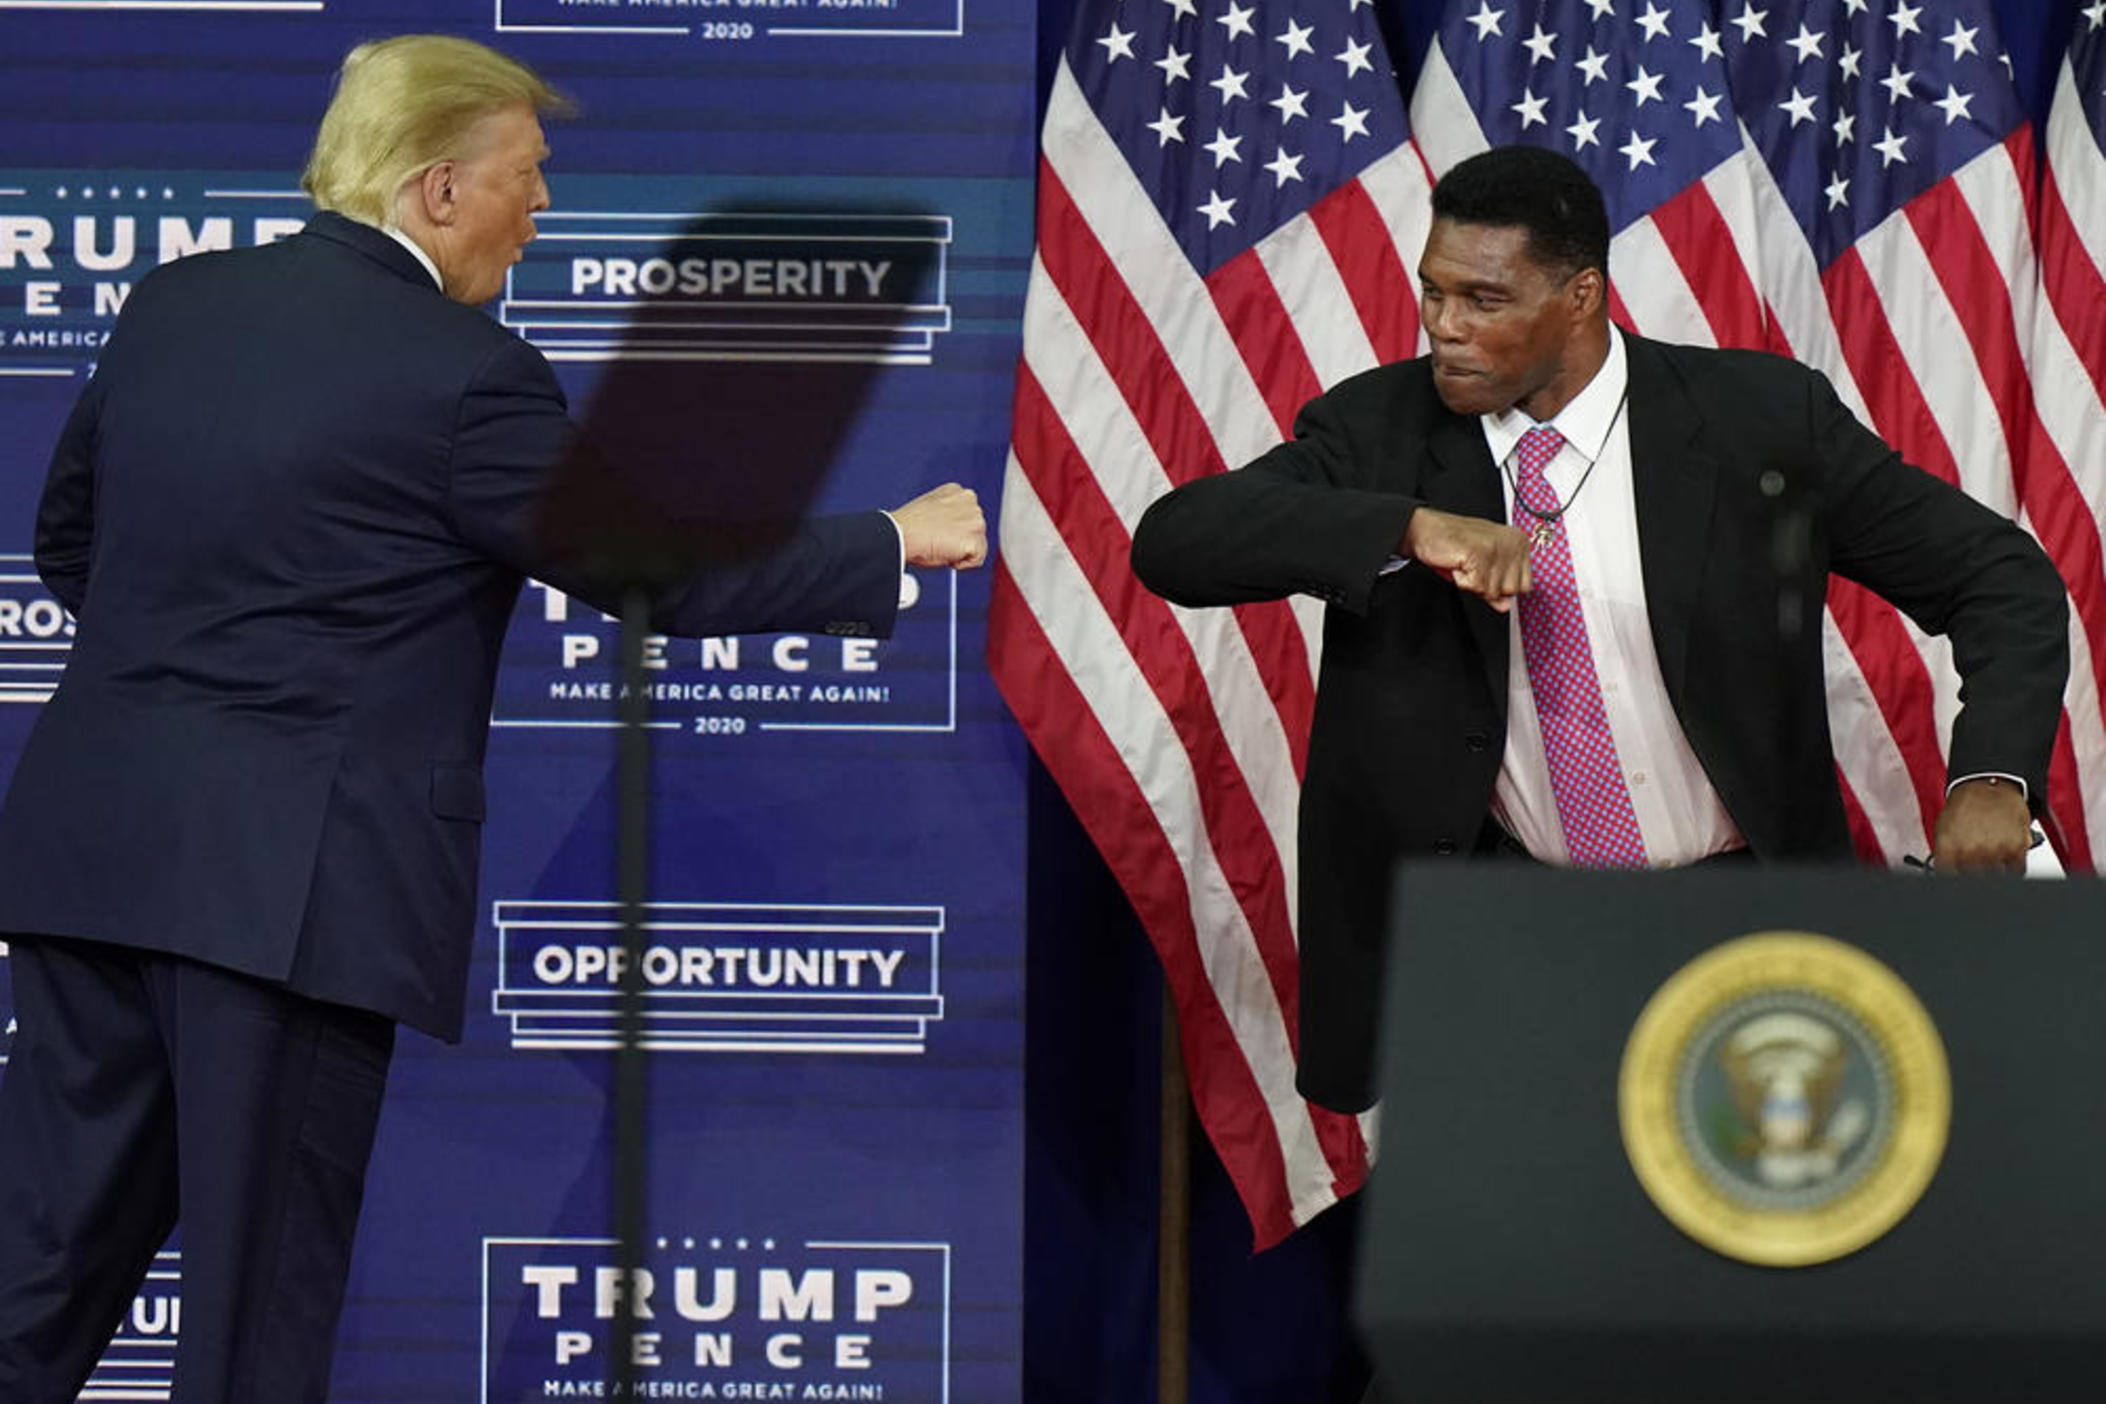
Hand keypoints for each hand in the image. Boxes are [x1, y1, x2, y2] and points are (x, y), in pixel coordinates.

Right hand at [888, 483, 986, 568]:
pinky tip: (945, 555)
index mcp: (957, 491)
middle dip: (960, 540)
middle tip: (938, 542)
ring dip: (961, 552)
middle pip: (976, 530)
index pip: (968, 515)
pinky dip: (962, 564)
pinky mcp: (974, 539)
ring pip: (979, 545)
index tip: (938, 533)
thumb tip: (954, 531)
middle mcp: (970, 501)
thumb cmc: (908, 527)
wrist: (899, 534)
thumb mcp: (930, 509)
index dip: (954, 530)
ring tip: (940, 547)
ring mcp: (974, 520)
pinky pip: (977, 560)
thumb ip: (947, 514)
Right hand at [1402, 507, 1532, 611]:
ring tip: (1464, 564)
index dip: (1501, 586)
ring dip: (1473, 583)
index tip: (1486, 571)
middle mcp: (1512, 542)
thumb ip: (1497, 586)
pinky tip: (1458, 563)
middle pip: (1510, 590)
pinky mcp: (1481, 553)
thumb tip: (1505, 605)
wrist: (1425, 530)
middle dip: (1487, 585)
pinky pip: (1476, 587)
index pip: (1525, 585)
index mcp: (1519, 541)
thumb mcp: (1482, 566)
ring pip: (1492, 591)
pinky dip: (1462, 581)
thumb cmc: (1452, 543)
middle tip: (1473, 567)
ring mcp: (1497, 547)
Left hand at [1930, 777, 2032, 872]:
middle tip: (1976, 867)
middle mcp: (1970, 850)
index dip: (1953, 876)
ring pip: (1995, 876)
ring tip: (1991, 861)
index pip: (1947, 876)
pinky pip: (2017, 871)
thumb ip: (1945, 853)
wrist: (1990, 784)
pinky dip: (2013, 868)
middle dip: (1974, 874)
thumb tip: (1945, 870)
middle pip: (1972, 878)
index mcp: (1948, 847)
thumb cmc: (1966, 805)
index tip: (1957, 875)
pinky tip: (2007, 860)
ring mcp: (1994, 851)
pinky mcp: (2017, 848)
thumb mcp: (1943, 828)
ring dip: (1994, 871)